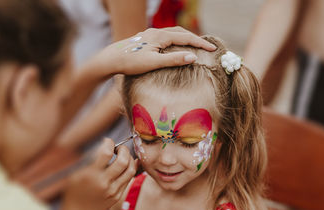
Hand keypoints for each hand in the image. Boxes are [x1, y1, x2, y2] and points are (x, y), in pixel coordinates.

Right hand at [60, 138, 135, 209]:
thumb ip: (88, 160)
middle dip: (123, 149)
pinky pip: (129, 178)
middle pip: (123, 161)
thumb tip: (103, 144)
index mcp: (90, 175)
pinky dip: (131, 168)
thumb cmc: (73, 191)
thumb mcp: (75, 174)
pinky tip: (129, 162)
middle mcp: (103, 182)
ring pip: (130, 169)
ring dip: (130, 158)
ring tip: (124, 155)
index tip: (107, 141)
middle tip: (119, 148)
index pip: (106, 153)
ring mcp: (113, 190)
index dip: (109, 143)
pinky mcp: (118, 195)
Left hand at [88, 27, 216, 75]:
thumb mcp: (154, 63)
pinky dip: (175, 40)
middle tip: (207, 47)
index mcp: (160, 36)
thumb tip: (193, 57)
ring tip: (194, 46)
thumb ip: (174, 60)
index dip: (201, 43)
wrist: (110, 60)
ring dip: (185, 38)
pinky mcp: (144, 40)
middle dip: (195, 39)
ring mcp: (149, 35)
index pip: (186, 38)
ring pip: (172, 33)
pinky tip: (173, 47)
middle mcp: (155, 32)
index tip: (213, 49)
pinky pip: (164, 37)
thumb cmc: (131, 63)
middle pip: (180, 32)